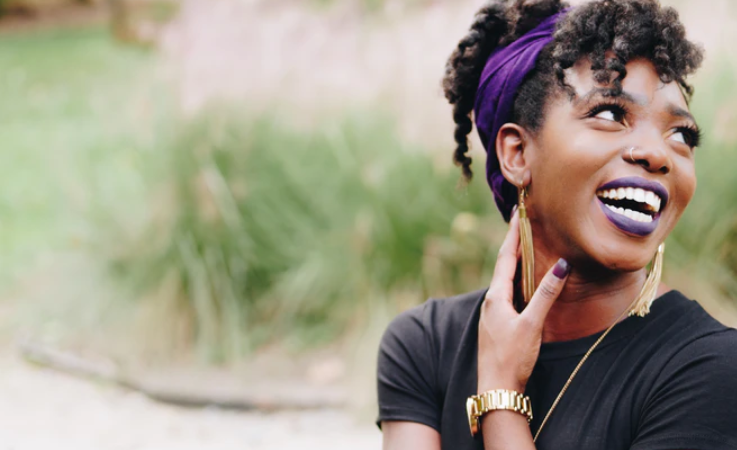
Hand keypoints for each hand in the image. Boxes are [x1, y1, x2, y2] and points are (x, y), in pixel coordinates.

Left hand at [477, 209, 569, 392]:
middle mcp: (491, 301)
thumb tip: (560, 265)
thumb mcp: (532, 324)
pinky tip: (523, 282)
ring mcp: (493, 313)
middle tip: (522, 222)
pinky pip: (508, 292)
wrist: (496, 388)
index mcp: (496, 297)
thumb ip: (546, 295)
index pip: (505, 257)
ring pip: (505, 279)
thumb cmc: (512, 358)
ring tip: (524, 245)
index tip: (518, 214)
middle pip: (503, 265)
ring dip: (515, 261)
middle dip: (513, 243)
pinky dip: (517, 279)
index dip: (513, 235)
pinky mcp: (498, 323)